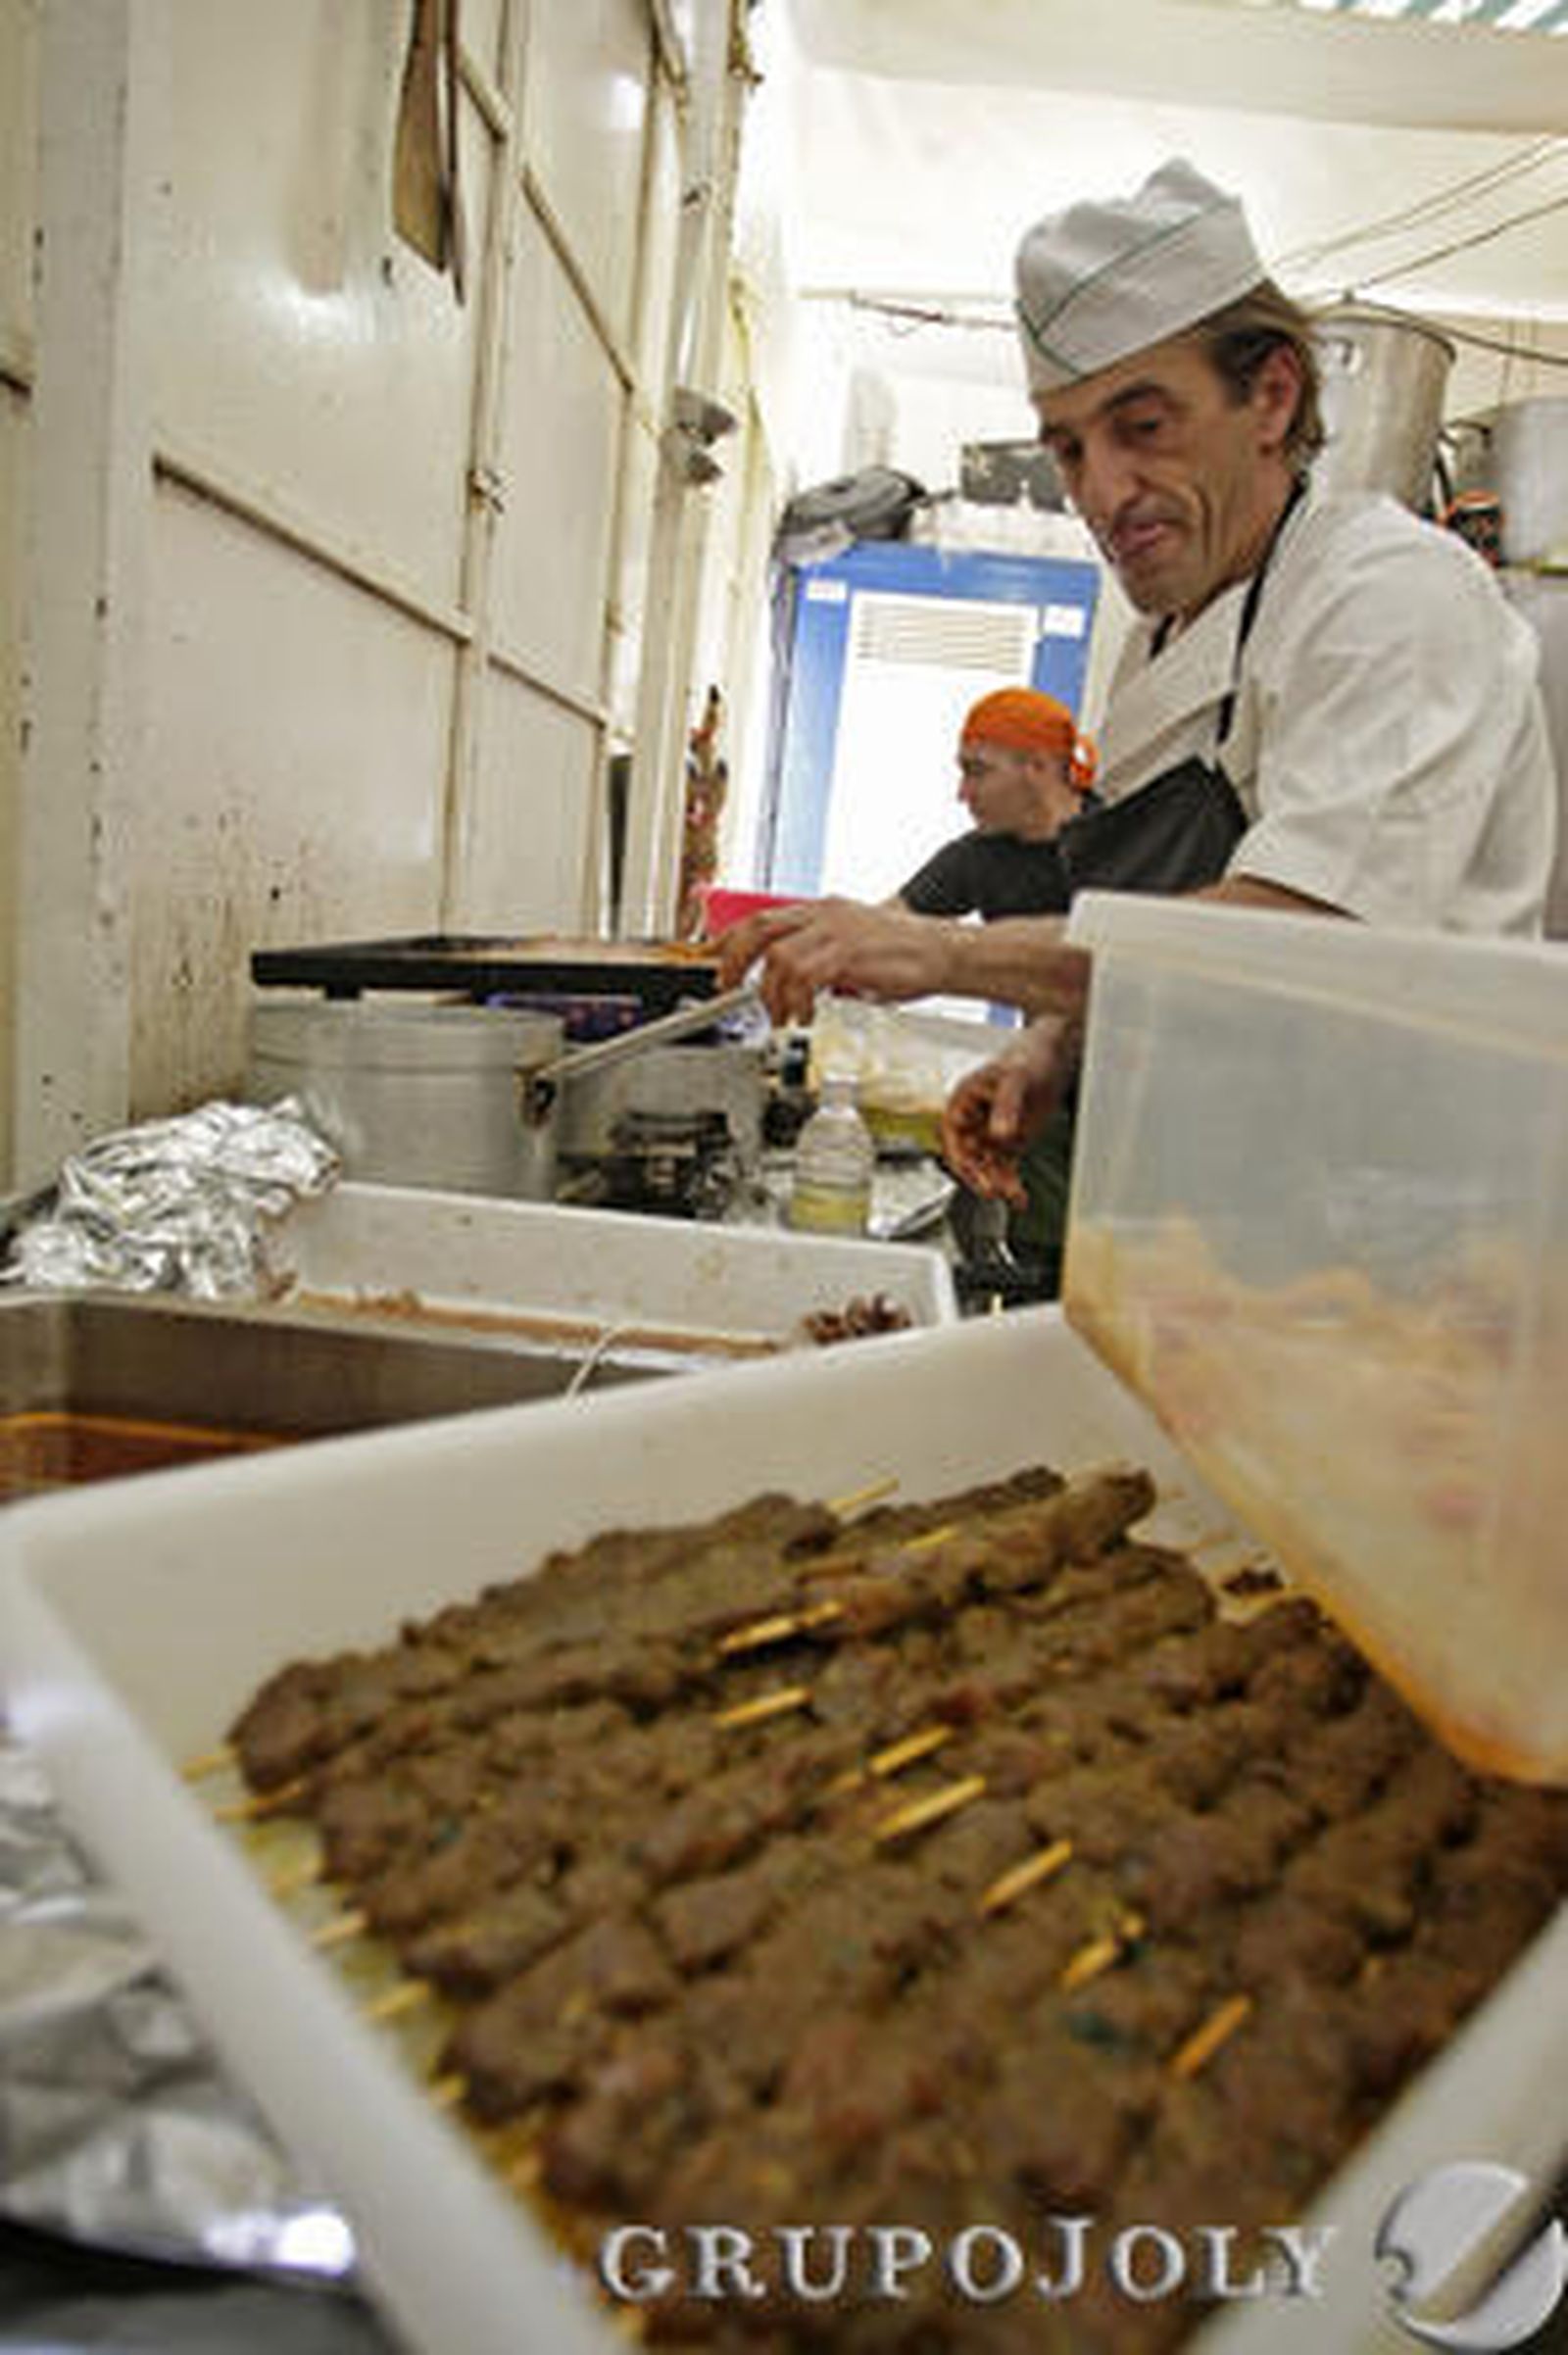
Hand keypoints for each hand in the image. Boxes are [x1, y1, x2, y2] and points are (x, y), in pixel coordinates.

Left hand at [714, 898, 954, 1024]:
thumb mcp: (856, 953)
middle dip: (735, 961)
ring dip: (772, 993)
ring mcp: (836, 930)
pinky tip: (804, 1015)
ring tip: (782, 1016)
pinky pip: (804, 976)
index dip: (733, 940)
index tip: (716, 960)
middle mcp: (825, 913)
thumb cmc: (909, 957)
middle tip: (727, 988)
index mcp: (825, 910)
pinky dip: (795, 1000)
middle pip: (760, 929)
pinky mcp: (848, 952)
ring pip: (778, 957)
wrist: (947, 953)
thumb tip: (799, 990)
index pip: (764, 918)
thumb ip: (825, 963)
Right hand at [940, 1015, 1082, 1199]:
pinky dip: (1011, 1184)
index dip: (959, 1156)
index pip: (951, 1135)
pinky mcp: (1008, 1144)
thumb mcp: (1016, 1078)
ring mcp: (990, 1133)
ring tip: (1012, 1195)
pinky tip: (1020, 1198)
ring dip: (997, 1183)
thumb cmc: (1028, 1057)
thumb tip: (999, 1134)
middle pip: (966, 1156)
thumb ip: (1006, 1106)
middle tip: (993, 1190)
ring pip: (985, 1166)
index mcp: (963, 1101)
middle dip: (978, 1176)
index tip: (973, 1172)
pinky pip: (1004, 1169)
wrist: (1053, 1056)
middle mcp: (973, 1121)